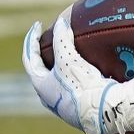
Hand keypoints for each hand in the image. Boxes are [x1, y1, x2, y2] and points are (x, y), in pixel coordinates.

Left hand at [22, 18, 113, 133]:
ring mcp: (63, 105)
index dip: (31, 39)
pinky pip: (72, 87)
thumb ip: (62, 39)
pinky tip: (85, 69)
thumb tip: (60, 22)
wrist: (103, 111)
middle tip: (50, 40)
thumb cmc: (81, 85)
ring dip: (60, 65)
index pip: (30, 58)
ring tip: (68, 52)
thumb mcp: (68, 58)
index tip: (37, 25)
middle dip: (44, 54)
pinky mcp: (79, 108)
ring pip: (57, 81)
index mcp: (40, 86)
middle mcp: (48, 97)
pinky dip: (74, 74)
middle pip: (41, 71)